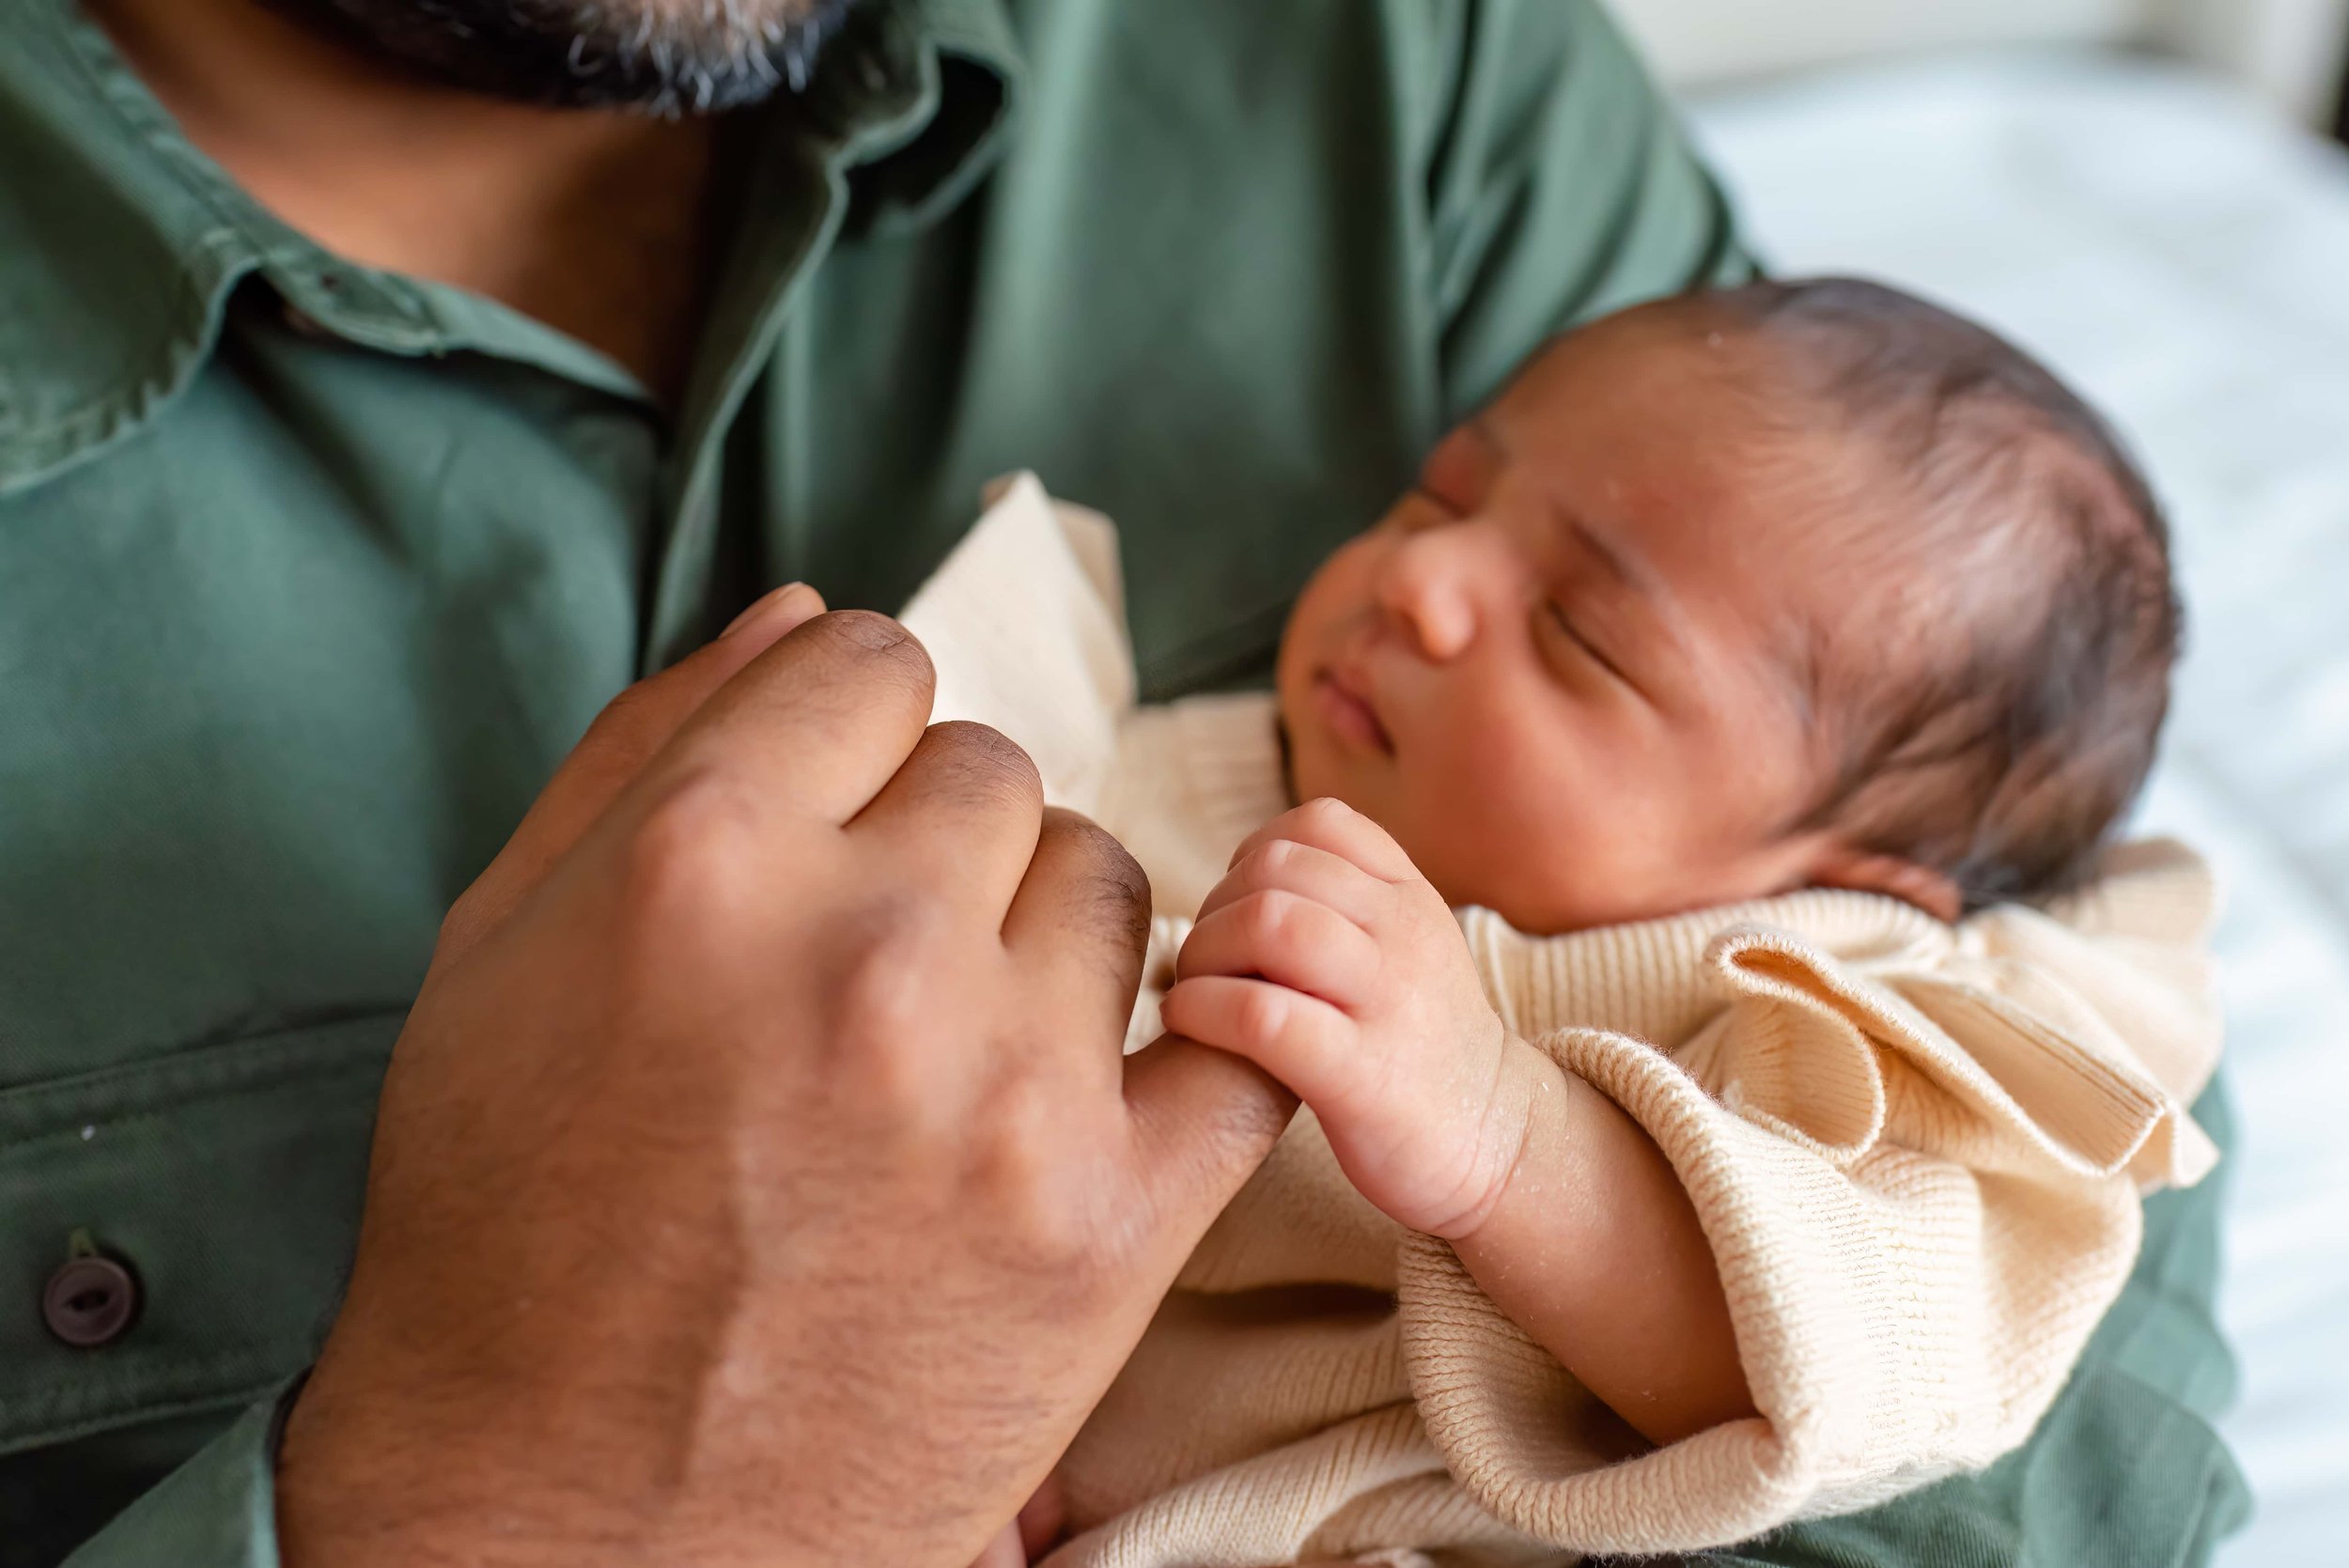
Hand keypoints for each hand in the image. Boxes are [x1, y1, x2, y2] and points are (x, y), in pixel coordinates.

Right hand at [276, 585, 1294, 1567]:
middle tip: (864, 969)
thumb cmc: (509, 1231)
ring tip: (946, 1051)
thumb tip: (804, 615)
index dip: (844, 735)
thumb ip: (650, 748)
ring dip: (1038, 941)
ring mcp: (1010, 1090)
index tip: (831, 812)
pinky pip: (1229, 1046)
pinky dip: (1179, 1055)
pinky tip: (1097, 1090)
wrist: (569, 1519)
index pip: (873, 665)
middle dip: (930, 844)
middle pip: (994, 772)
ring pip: (1107, 885)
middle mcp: (873, 950)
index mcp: (706, 856)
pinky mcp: (1114, 1221)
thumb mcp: (499, 951)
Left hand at [1161, 797, 1540, 1237]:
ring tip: (1193, 987)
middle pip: (1278, 870)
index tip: (1238, 906)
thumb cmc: (1422, 1045)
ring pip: (1269, 926)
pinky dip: (1204, 1009)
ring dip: (1204, 951)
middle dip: (1217, 906)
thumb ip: (1349, 903)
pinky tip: (1189, 1022)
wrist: (1496, 1144)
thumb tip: (1251, 872)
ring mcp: (1386, 1003)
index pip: (1320, 824)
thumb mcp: (1408, 950)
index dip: (1255, 854)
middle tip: (1203, 957)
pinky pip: (1261, 1016)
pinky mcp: (1359, 1075)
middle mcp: (1405, 936)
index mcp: (1412, 899)